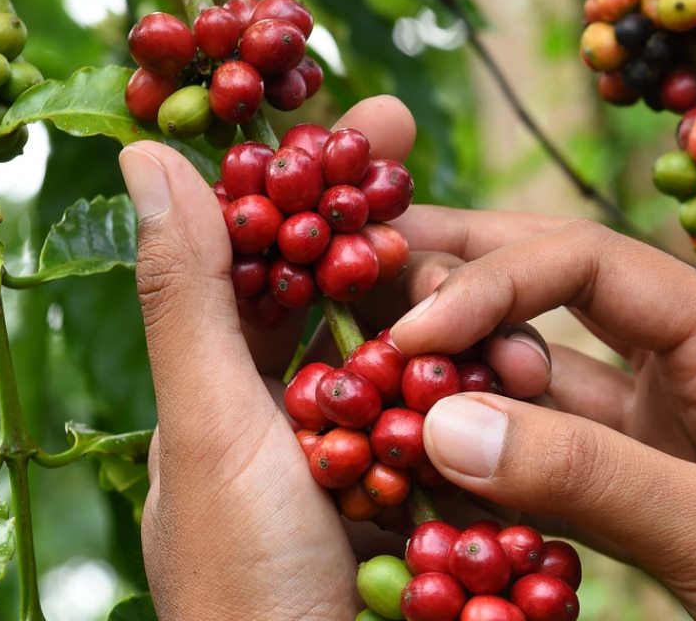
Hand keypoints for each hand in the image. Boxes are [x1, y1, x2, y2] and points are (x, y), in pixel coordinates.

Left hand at [120, 97, 551, 617]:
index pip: (279, 266)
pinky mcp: (431, 527)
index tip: (381, 123)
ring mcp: (373, 483)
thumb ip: (195, 302)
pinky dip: (506, 423)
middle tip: (488, 221)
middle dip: (424, 264)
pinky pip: (475, 452)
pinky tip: (543, 393)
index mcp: (233, 403)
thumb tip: (152, 157)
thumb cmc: (243, 588)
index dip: (326, 191)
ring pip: (436, 382)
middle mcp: (304, 436)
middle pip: (369, 318)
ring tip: (523, 336)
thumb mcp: (212, 433)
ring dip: (484, 349)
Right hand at [388, 214, 695, 619]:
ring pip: (547, 378)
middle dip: (464, 282)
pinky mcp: (651, 489)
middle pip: (558, 294)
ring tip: (372, 363)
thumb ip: (593, 479)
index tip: (410, 336)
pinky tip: (430, 451)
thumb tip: (445, 422)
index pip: (589, 262)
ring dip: (468, 372)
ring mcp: (668, 428)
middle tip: (355, 276)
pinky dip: (495, 454)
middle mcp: (692, 364)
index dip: (491, 282)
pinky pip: (555, 456)